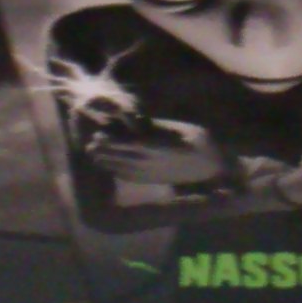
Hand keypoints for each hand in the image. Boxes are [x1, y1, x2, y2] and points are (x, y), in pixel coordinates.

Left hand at [88, 120, 231, 187]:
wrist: (212, 166)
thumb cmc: (198, 141)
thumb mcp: (177, 128)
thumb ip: (153, 128)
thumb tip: (132, 122)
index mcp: (159, 148)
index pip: (130, 145)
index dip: (113, 142)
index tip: (98, 136)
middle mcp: (153, 163)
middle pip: (123, 158)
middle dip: (105, 151)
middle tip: (89, 144)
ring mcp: (153, 174)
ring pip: (124, 169)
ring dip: (107, 162)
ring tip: (93, 154)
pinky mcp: (154, 180)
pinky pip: (131, 177)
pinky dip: (117, 171)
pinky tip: (109, 166)